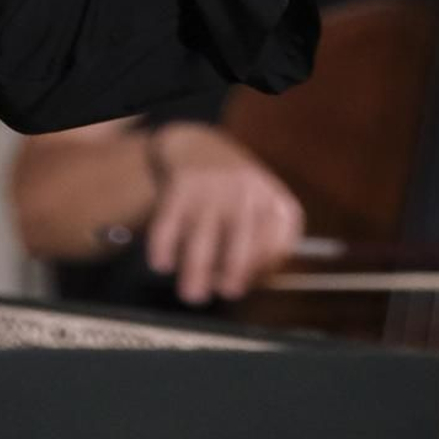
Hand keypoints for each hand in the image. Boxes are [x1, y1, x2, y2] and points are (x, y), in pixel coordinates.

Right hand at [143, 123, 304, 304]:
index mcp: (272, 198)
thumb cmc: (233, 190)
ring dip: (195, 274)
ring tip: (190, 295)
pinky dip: (163, 250)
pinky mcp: (180, 185)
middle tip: (224, 293)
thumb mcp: (261, 205)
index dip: (264, 269)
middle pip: (241, 245)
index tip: (251, 282)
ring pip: (201, 243)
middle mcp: (246, 190)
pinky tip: (161, 264)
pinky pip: (169, 227)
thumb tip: (246, 287)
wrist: (196, 143)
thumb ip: (262, 243)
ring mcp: (212, 187)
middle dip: (231, 277)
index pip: (277, 243)